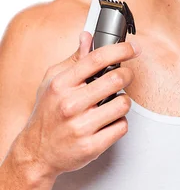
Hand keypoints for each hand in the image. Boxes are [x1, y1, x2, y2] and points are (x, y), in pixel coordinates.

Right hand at [19, 32, 140, 179]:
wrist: (36, 153)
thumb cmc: (47, 115)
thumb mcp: (52, 82)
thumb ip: (74, 59)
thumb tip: (87, 37)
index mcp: (61, 85)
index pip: (97, 59)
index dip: (121, 50)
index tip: (133, 48)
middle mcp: (70, 105)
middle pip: (115, 79)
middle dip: (127, 74)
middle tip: (125, 76)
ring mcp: (81, 127)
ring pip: (123, 104)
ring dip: (123, 101)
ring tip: (112, 103)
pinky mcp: (91, 147)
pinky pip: (122, 127)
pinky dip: (119, 122)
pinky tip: (108, 121)